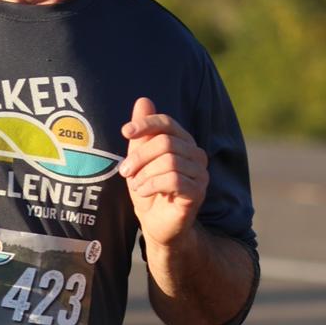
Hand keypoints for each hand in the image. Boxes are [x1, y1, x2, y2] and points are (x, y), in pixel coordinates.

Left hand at [118, 96, 207, 248]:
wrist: (156, 224)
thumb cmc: (149, 189)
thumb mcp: (139, 159)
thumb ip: (142, 133)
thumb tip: (143, 100)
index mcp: (183, 142)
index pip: (168, 123)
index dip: (146, 124)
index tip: (125, 132)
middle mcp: (196, 155)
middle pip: (166, 143)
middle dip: (140, 156)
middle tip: (125, 170)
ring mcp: (200, 175)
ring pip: (170, 162)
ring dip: (145, 174)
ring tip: (136, 184)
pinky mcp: (198, 193)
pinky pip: (174, 180)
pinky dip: (152, 184)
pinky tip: (143, 191)